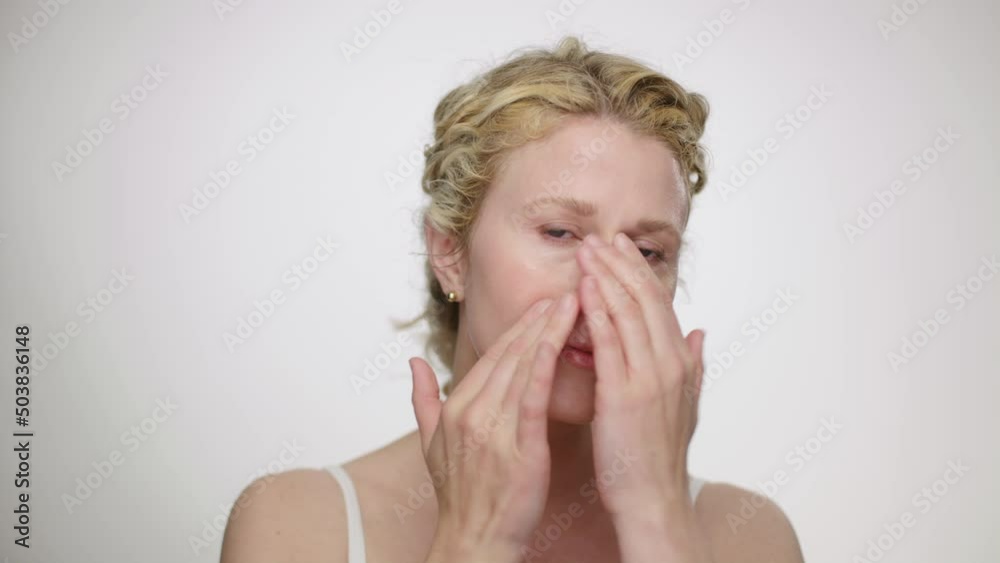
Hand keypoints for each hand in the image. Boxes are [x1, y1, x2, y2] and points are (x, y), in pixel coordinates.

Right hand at [410, 292, 579, 562]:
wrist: (474, 540)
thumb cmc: (461, 496)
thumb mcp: (431, 445)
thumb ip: (423, 399)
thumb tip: (413, 363)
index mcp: (456, 407)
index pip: (491, 356)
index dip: (518, 327)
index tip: (541, 303)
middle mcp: (472, 412)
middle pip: (509, 354)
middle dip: (538, 319)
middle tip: (564, 288)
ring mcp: (493, 428)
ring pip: (522, 367)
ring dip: (548, 332)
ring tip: (571, 304)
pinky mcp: (519, 446)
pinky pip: (532, 397)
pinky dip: (545, 365)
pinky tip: (558, 342)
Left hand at [576, 232, 711, 559]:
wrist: (653, 499)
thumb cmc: (658, 456)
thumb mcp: (685, 407)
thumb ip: (695, 366)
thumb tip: (703, 332)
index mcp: (682, 363)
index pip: (660, 304)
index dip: (638, 272)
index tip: (619, 247)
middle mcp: (671, 364)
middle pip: (646, 299)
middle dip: (620, 264)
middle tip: (598, 238)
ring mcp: (650, 378)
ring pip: (628, 313)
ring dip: (605, 277)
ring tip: (585, 251)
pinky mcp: (625, 395)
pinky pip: (610, 342)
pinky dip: (597, 311)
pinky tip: (582, 289)